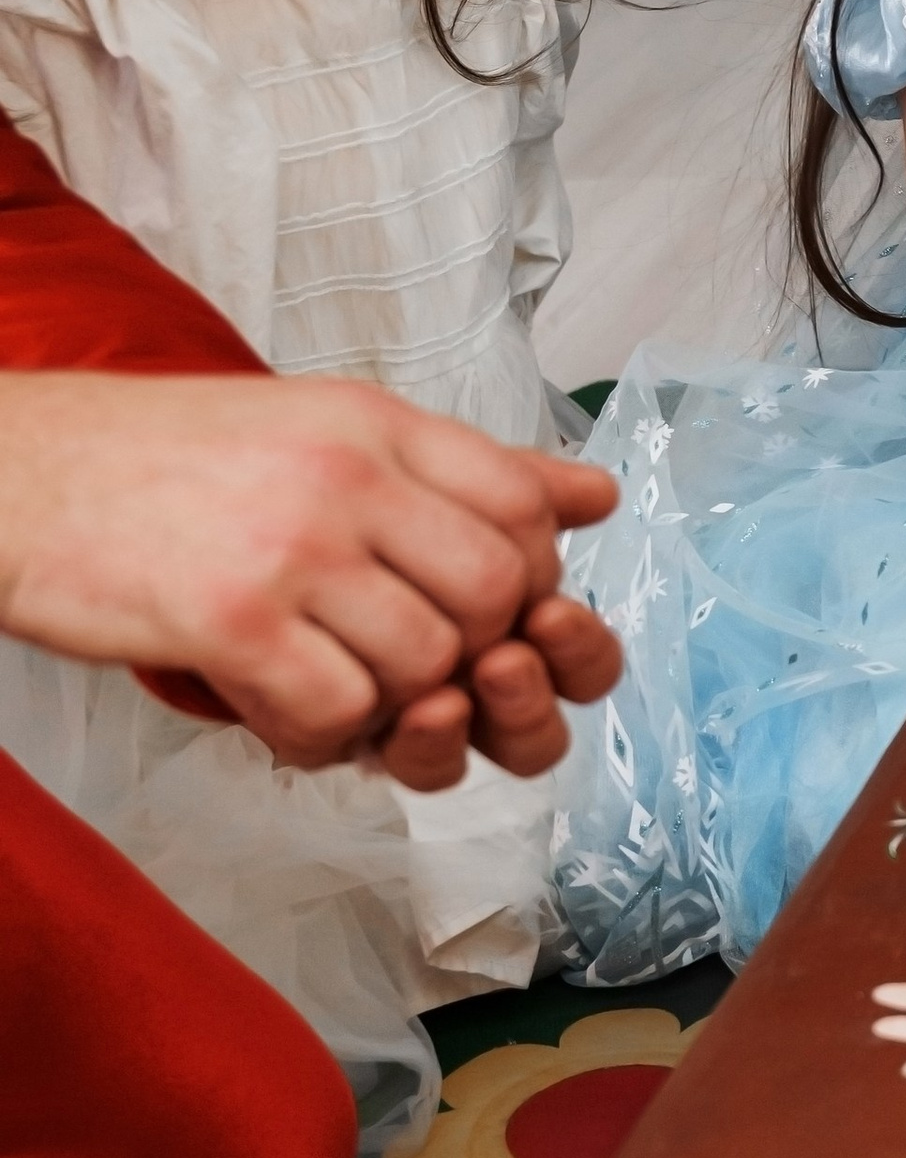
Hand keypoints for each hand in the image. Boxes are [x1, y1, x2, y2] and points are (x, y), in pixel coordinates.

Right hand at [0, 372, 621, 775]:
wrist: (12, 474)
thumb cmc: (161, 467)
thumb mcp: (321, 429)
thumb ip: (464, 469)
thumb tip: (595, 494)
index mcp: (374, 423)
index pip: (530, 509)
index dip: (528, 584)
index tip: (468, 608)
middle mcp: (346, 472)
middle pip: (501, 599)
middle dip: (468, 659)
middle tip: (393, 661)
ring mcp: (290, 544)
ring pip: (427, 667)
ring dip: (386, 706)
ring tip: (318, 681)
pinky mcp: (229, 617)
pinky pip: (338, 713)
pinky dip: (315, 735)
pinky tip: (269, 704)